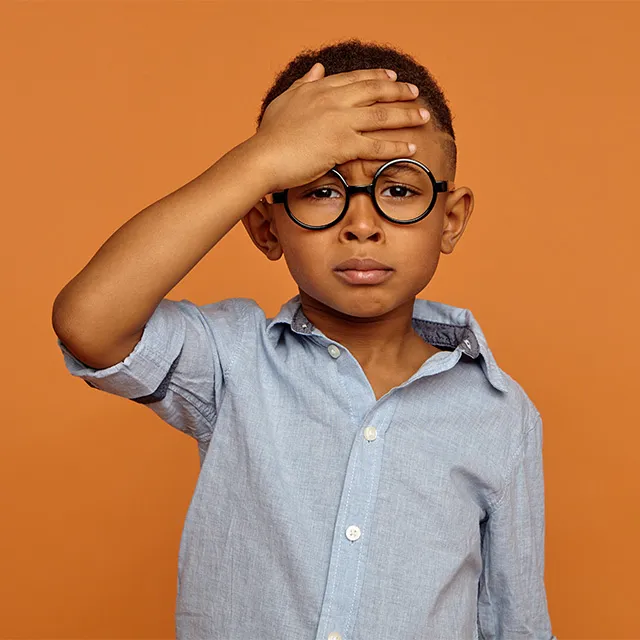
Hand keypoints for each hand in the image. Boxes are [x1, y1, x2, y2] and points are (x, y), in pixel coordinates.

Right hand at [250, 63, 428, 193]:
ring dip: (406, 115)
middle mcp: (333, 101)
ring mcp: (340, 122)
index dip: (377, 77)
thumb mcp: (284, 101)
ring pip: (381, 116)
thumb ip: (304, 83)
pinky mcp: (342, 145)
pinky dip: (395, 146)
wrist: (263, 157)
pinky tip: (410, 147)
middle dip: (399, 91)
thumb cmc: (270, 135)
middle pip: (375, 91)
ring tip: (424, 117)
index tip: (392, 76)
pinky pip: (376, 145)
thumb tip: (317, 68)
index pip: (355, 79)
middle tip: (416, 93)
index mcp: (319, 89)